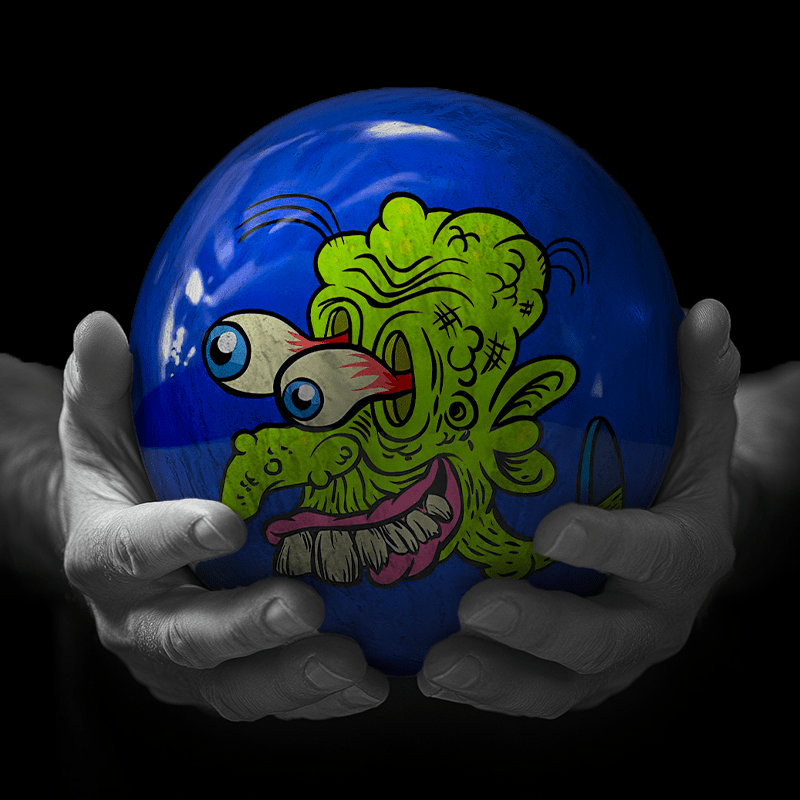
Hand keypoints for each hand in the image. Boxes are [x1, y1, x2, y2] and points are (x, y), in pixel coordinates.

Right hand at [57, 311, 387, 720]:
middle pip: (184, 637)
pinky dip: (315, 700)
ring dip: (291, 680)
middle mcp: (134, 620)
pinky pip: (264, 698)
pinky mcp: (217, 681)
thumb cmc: (120, 476)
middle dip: (245, 627)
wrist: (117, 547)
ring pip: (229, 688)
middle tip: (306, 607)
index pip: (127, 550)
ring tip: (353, 665)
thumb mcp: (100, 426)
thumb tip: (100, 324)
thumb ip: (102, 384)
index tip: (226, 522)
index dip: (171, 539)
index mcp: (104, 553)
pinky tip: (368, 682)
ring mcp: (177, 662)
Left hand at [418, 298, 738, 715]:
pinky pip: (530, 693)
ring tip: (435, 668)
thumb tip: (707, 310)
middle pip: (602, 642)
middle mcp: (654, 620)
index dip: (608, 547)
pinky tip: (426, 671)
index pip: (655, 554)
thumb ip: (702, 377)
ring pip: (558, 687)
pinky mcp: (576, 678)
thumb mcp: (700, 428)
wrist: (691, 548)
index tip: (550, 530)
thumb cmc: (682, 478)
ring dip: (497, 682)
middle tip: (473, 607)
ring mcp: (613, 660)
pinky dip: (484, 689)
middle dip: (539, 629)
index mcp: (686, 554)